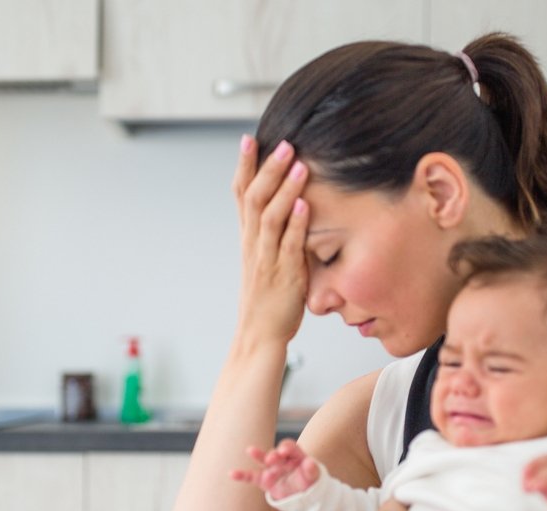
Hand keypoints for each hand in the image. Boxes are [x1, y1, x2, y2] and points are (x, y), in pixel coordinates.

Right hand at [229, 439, 320, 499]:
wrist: (303, 495)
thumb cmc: (309, 481)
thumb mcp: (314, 476)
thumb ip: (312, 470)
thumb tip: (310, 462)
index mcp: (295, 455)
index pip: (290, 447)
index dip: (286, 448)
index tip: (284, 452)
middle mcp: (282, 459)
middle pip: (276, 453)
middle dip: (273, 455)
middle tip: (272, 459)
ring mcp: (271, 469)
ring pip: (262, 460)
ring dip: (258, 455)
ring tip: (251, 450)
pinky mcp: (263, 480)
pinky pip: (251, 477)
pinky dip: (242, 475)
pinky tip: (232, 473)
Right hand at [232, 136, 310, 347]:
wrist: (259, 335)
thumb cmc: (267, 299)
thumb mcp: (266, 259)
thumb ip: (274, 233)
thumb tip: (289, 206)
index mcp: (248, 238)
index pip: (240, 194)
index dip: (244, 166)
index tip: (249, 139)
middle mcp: (253, 244)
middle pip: (254, 198)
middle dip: (267, 169)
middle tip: (283, 143)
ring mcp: (266, 259)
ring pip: (269, 217)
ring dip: (284, 189)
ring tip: (298, 164)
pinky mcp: (283, 275)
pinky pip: (288, 245)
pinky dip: (296, 224)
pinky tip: (305, 204)